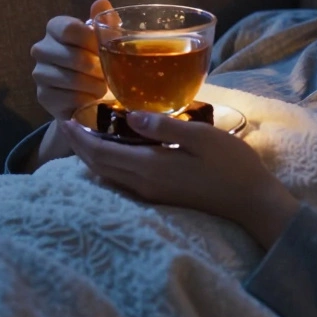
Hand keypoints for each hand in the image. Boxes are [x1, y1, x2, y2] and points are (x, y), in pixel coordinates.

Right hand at [31, 0, 113, 121]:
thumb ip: (105, 22)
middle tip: (107, 72)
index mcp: (55, 27)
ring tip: (102, 86)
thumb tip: (101, 2)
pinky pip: (70, 99)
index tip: (103, 50)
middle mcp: (41, 48)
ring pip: (72, 80)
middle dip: (97, 68)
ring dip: (94, 85)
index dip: (91, 41)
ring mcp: (39, 73)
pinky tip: (91, 98)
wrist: (84, 92)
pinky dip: (87, 100)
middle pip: (73, 57)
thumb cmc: (94, 58)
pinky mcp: (43, 96)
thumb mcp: (103, 39)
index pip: (69, 29)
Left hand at [60, 112, 300, 248]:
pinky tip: (113, 152)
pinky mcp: (160, 197)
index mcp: (150, 167)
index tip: (66, 118)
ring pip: (108, 176)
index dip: (79, 137)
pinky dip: (108, 165)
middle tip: (68, 124)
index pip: (101, 153)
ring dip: (91, 157)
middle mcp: (144, 184)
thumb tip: (128, 115)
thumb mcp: (201, 136)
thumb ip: (163, 126)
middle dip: (79, 147)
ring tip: (84, 136)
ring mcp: (151, 194)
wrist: (250, 202)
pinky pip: (121, 181)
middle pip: (98, 167)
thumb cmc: (231, 164)